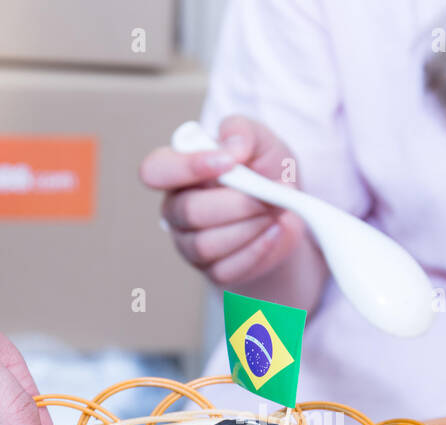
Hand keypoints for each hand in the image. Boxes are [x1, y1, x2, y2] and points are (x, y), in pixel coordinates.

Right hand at [140, 115, 309, 284]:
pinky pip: (227, 267)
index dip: (187, 168)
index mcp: (178, 172)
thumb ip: (243, 132)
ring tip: (275, 212)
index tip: (229, 162)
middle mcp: (176, 209)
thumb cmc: (266, 173)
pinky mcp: (213, 271)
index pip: (155, 171)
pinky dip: (257, 249)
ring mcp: (190, 244)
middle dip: (238, 203)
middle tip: (270, 194)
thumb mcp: (262, 142)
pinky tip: (274, 232)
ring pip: (206, 243)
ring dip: (249, 226)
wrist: (290, 216)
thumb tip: (231, 147)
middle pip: (189, 212)